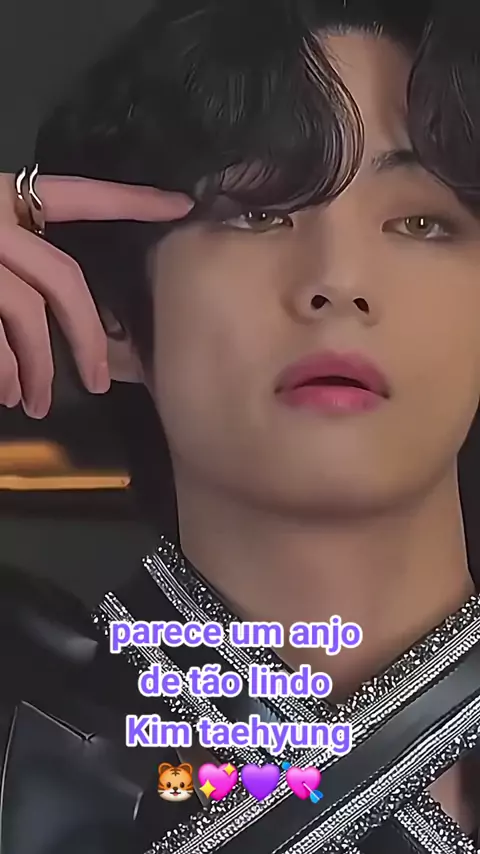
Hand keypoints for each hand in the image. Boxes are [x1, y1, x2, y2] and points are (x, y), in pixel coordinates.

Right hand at [0, 174, 192, 417]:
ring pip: (27, 314)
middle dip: (87, 337)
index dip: (131, 202)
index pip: (80, 197)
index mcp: (7, 196)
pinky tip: (8, 394)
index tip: (181, 206)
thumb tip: (50, 306)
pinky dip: (3, 370)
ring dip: (38, 368)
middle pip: (64, 279)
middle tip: (99, 382)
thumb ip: (21, 252)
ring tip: (38, 403)